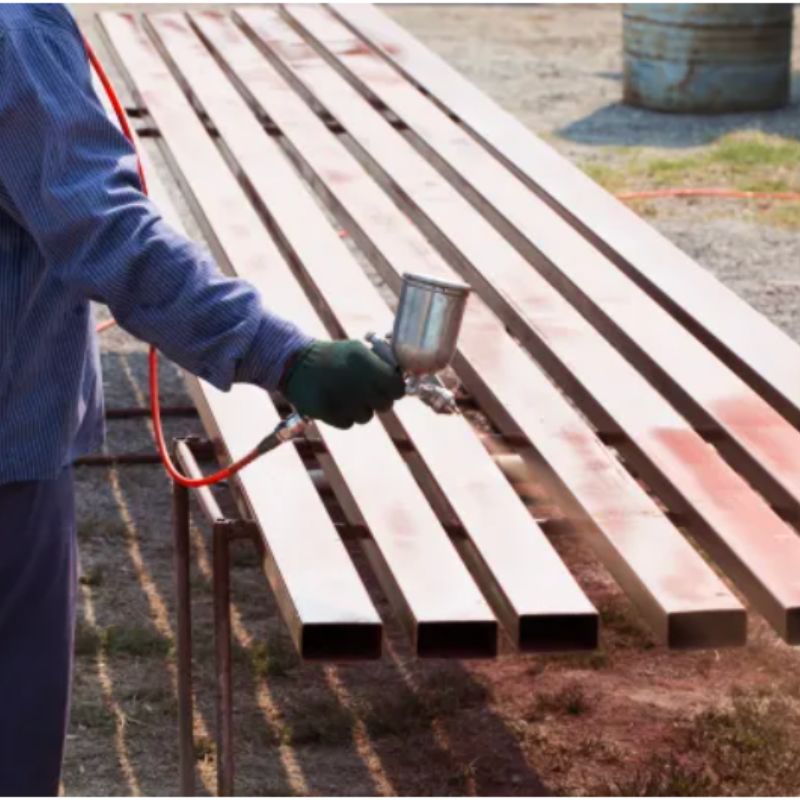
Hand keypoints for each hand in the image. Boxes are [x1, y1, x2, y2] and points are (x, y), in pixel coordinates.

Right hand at [281, 340, 404, 428]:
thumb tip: (399, 379)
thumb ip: (379, 364)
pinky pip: (348, 423)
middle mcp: (358, 383)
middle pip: (385, 405)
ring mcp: (344, 400)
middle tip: (366, 392)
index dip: (395, 389)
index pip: (397, 387)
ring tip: (345, 395)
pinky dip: (343, 416)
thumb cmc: (331, 355)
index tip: (388, 387)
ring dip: (359, 409)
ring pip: (366, 417)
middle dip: (378, 400)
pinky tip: (333, 402)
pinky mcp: (330, 414)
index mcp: (367, 364)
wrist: (293, 363)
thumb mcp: (356, 349)